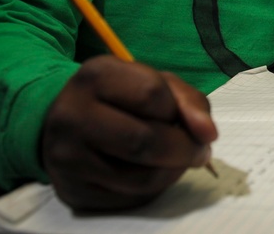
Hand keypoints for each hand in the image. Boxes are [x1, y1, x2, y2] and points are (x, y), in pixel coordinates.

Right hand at [41, 55, 217, 210]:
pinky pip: (129, 198)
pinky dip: (154, 187)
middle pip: (145, 141)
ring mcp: (67, 157)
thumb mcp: (152, 81)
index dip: (178, 110)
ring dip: (173, 171)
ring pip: (141, 178)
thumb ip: (188, 101)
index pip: (152, 94)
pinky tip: (153, 171)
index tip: (188, 119)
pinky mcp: (73, 190)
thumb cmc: (120, 97)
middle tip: (199, 151)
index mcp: (96, 75)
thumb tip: (208, 134)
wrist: (65, 123)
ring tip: (178, 160)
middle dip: (185, 149)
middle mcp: (73, 115)